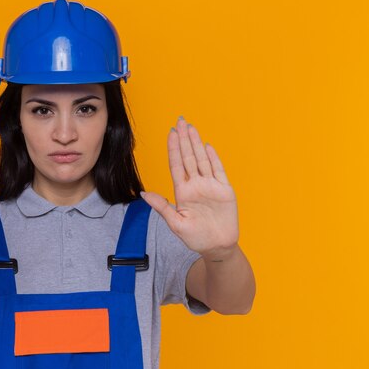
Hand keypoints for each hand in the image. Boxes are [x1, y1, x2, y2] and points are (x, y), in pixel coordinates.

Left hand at [141, 116, 238, 257]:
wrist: (217, 247)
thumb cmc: (195, 238)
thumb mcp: (175, 224)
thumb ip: (162, 207)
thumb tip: (144, 193)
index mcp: (182, 192)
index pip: (176, 165)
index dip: (174, 149)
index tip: (170, 134)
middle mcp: (196, 185)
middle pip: (189, 157)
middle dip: (184, 139)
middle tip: (180, 121)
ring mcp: (210, 186)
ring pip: (202, 160)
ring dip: (197, 144)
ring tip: (191, 128)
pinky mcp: (224, 190)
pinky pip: (219, 171)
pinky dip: (214, 158)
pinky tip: (207, 146)